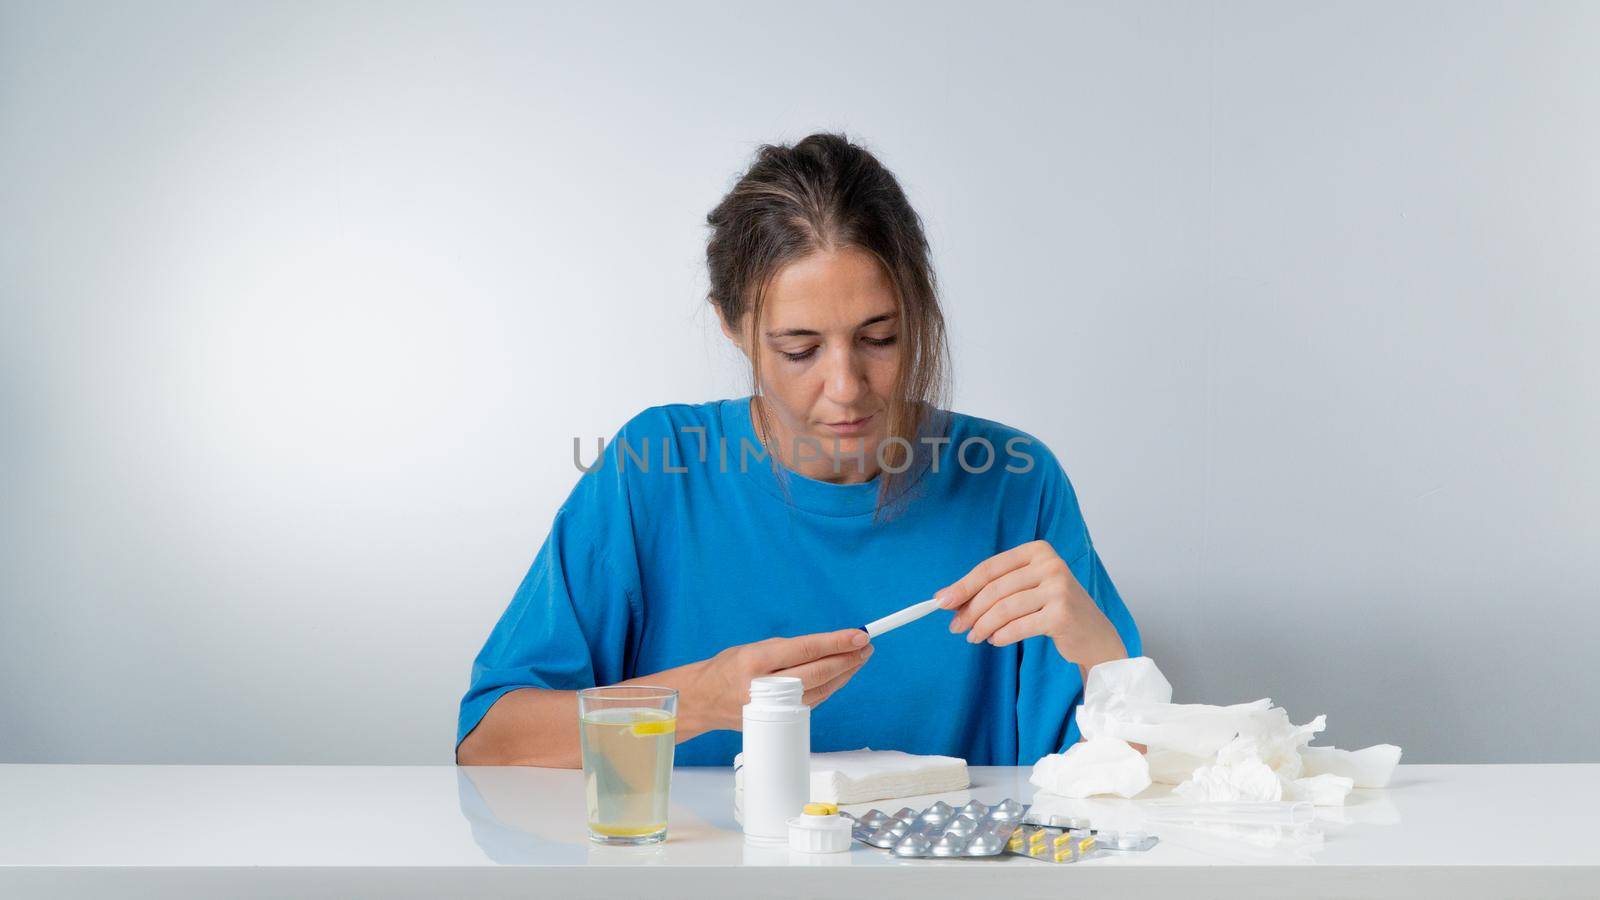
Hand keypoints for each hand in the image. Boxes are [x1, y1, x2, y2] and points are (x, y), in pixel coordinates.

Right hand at [688, 628, 873, 730]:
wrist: (704, 701)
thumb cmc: (728, 668)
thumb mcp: (752, 648)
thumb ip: (788, 649)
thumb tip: (828, 646)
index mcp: (756, 661)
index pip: (806, 650)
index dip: (837, 642)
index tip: (859, 635)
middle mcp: (765, 686)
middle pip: (818, 672)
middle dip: (848, 658)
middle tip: (866, 646)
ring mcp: (773, 707)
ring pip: (821, 690)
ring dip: (845, 673)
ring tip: (860, 657)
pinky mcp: (779, 719)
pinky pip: (813, 701)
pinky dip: (830, 687)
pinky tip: (841, 675)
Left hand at [936, 540, 1125, 670]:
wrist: (1094, 636)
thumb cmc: (1054, 610)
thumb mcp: (1025, 590)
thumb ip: (993, 589)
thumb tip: (947, 598)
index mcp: (1038, 551)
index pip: (990, 567)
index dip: (963, 585)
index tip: (941, 602)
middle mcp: (1051, 564)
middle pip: (995, 589)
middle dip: (970, 611)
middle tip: (956, 627)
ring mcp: (1059, 588)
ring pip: (1004, 609)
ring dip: (982, 626)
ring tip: (974, 637)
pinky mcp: (1062, 614)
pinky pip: (1018, 627)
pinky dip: (1001, 636)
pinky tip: (995, 640)